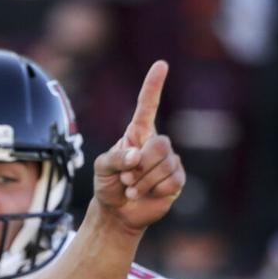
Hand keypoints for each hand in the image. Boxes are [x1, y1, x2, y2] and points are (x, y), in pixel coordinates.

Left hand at [92, 61, 184, 231]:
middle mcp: (155, 144)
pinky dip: (154, 190)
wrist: (116, 213)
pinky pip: (172, 181)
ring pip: (165, 164)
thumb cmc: (108, 186)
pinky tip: (145, 194)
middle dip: (141, 165)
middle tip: (126, 178)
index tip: (161, 65)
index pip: (147, 107)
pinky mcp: (176, 180)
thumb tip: (137, 155)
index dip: (153, 86)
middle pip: (161, 144)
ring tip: (132, 188)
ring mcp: (168, 161)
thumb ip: (115, 158)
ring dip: (143, 182)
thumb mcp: (101, 169)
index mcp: (137, 135)